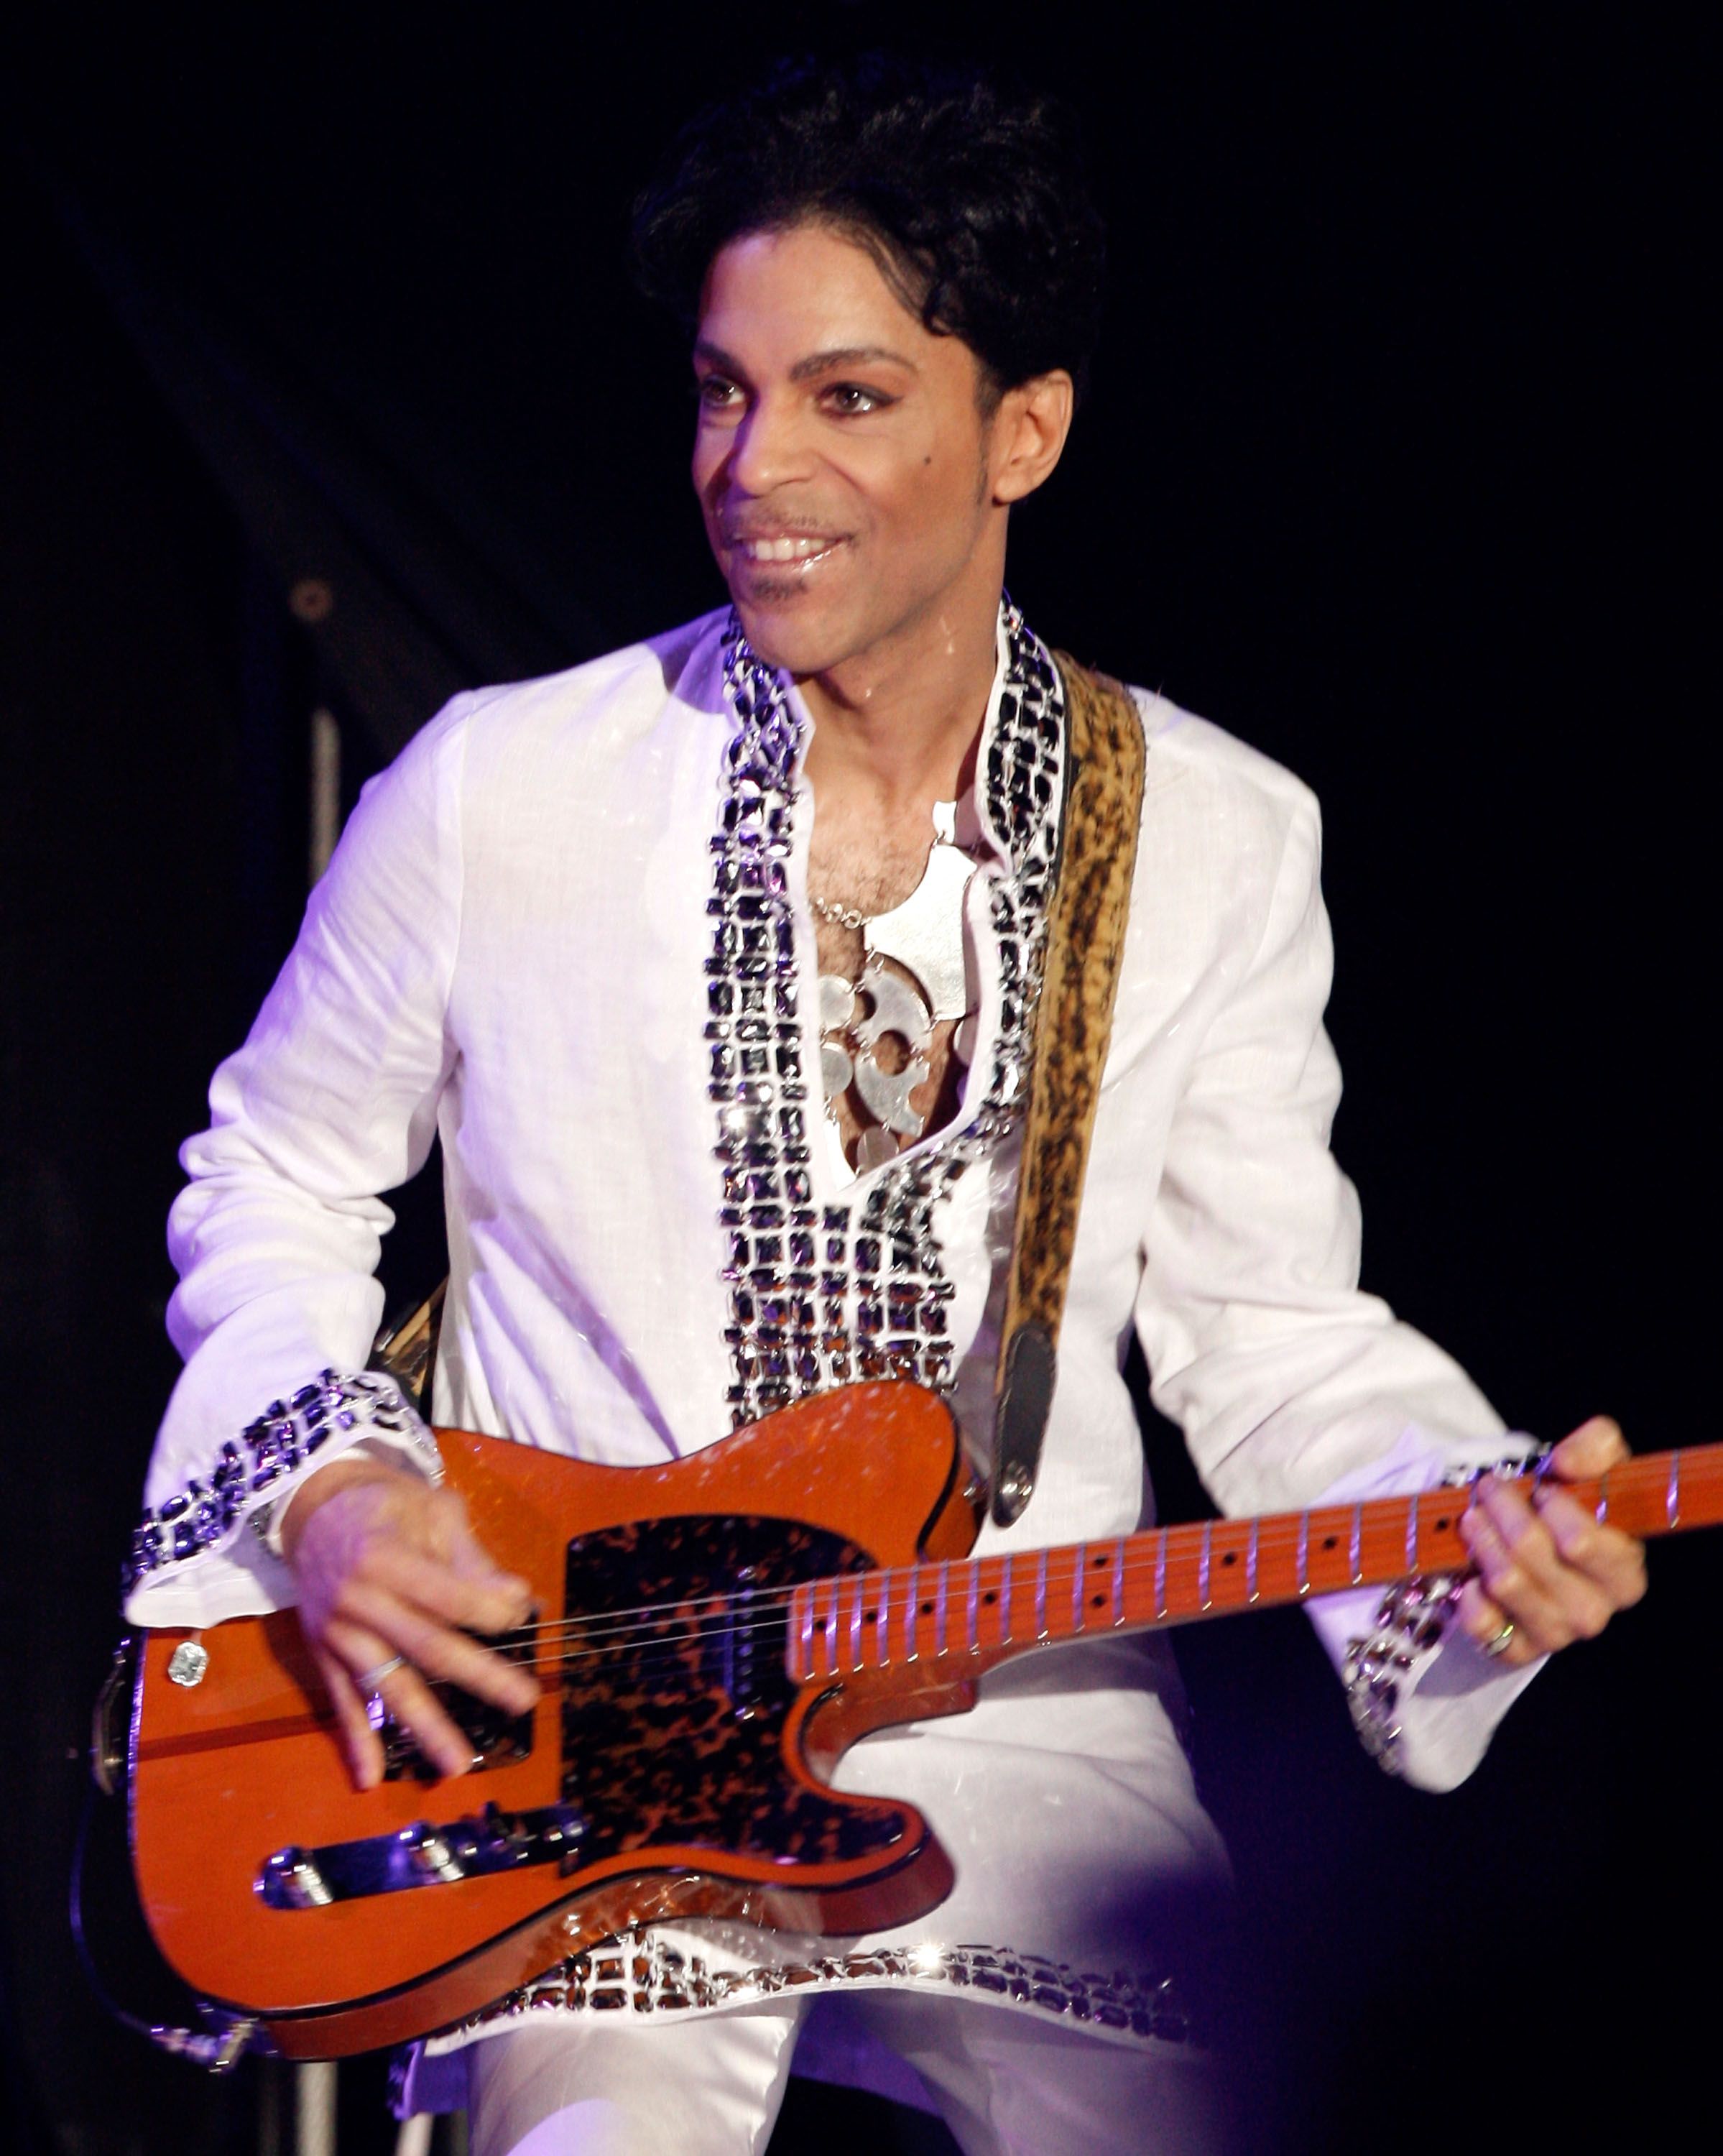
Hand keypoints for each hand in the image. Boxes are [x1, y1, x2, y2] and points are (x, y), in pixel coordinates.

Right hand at [282, 1457, 538, 1787]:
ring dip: (425, 1726)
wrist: (311, 1508)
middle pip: (426, 1646)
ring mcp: (337, 1633)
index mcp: (385, 1558)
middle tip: (523, 1700)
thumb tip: (515, 1598)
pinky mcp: (322, 1654)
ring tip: (458, 1763)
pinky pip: (341, 1701)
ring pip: (387, 1685)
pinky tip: (370, 1776)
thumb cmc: (383, 1505)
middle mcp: (357, 1601)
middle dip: (479, 1674)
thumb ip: (470, 1557)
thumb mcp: (431, 1509)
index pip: (448, 1596)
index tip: (523, 1618)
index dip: (489, 1610)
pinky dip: (356, 1740)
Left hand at [1456, 1415, 1647, 1668]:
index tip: (1540, 1488)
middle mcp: (1594, 1611)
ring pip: (1505, 1580)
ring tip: (1474, 1518)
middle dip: (1504, 1511)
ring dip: (1481, 1540)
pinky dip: (1469, 1595)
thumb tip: (1567, 1463)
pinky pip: (1483, 1625)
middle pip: (1532, 1552)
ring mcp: (1554, 1634)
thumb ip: (1597, 1447)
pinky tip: (1471, 1574)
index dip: (1553, 1507)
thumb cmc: (1569, 1509)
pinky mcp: (1514, 1650)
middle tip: (1490, 1489)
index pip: (1581, 1541)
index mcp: (1623, 1573)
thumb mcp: (1594, 1467)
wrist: (1534, 1551)